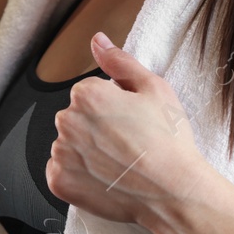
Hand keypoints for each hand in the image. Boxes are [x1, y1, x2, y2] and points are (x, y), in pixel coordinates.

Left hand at [46, 31, 209, 229]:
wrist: (174, 193)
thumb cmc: (168, 141)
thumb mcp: (154, 89)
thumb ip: (119, 62)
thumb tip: (97, 41)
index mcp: (86, 94)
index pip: (89, 94)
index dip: (114, 108)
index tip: (132, 124)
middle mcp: (65, 121)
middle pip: (76, 119)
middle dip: (97, 129)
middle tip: (128, 144)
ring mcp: (60, 154)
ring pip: (69, 146)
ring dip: (87, 152)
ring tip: (119, 164)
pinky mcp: (59, 182)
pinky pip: (62, 173)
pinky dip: (79, 176)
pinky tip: (105, 179)